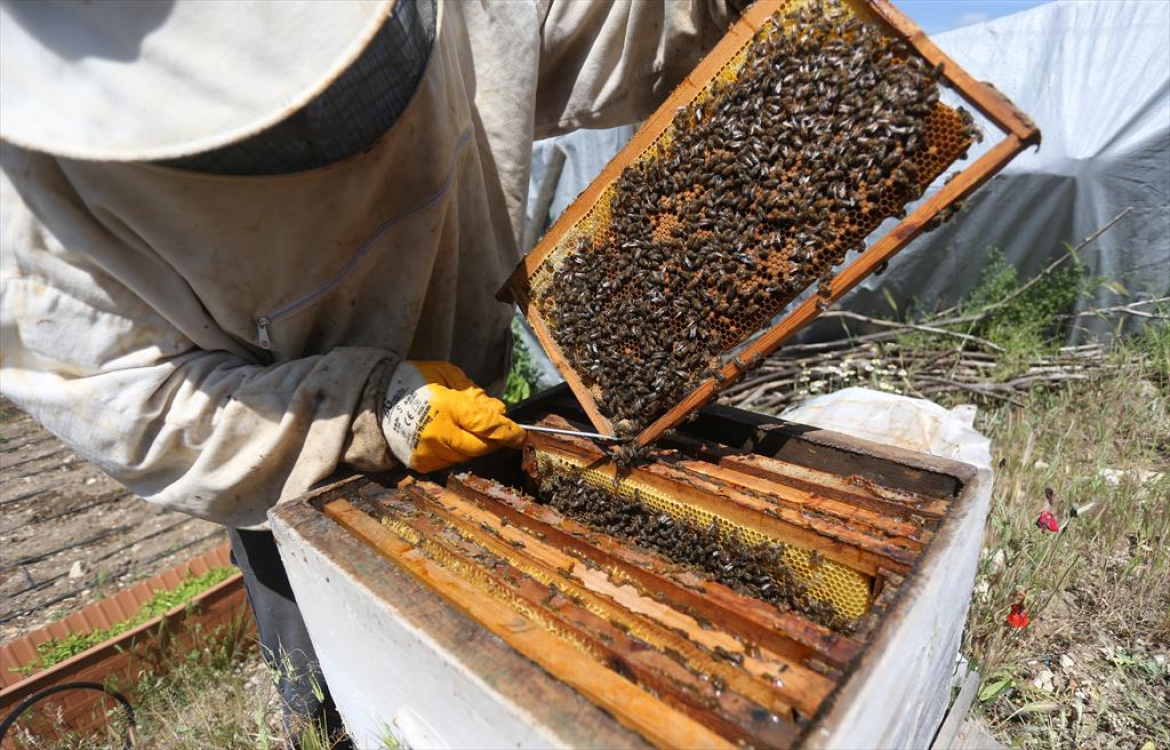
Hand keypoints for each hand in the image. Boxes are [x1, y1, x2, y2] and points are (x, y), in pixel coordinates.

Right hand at [381, 361, 525, 472]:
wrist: (375, 402)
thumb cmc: (413, 382)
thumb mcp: (446, 375)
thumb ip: (474, 393)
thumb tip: (497, 411)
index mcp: (447, 408)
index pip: (488, 426)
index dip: (509, 432)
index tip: (522, 435)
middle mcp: (440, 434)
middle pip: (482, 446)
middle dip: (495, 440)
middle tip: (499, 430)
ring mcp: (430, 452)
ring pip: (468, 456)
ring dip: (476, 445)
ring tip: (467, 428)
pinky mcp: (422, 464)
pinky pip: (451, 462)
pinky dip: (458, 451)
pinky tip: (453, 437)